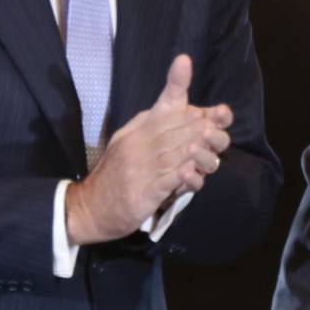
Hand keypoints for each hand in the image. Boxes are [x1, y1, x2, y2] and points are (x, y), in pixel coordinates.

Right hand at [64, 54, 230, 244]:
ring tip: (211, 148)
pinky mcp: (140, 193)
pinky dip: (180, 177)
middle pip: (174, 131)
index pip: (165, 108)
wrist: (91, 206)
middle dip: (199, 130)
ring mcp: (137, 168)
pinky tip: (193, 174)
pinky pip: (164, 182)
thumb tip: (192, 112)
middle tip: (218, 131)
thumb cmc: (118, 173)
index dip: (190, 103)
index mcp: (137, 129)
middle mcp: (137, 144)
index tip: (214, 104)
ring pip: (173, 155)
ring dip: (196, 152)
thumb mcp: (132, 141)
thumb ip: (158, 126)